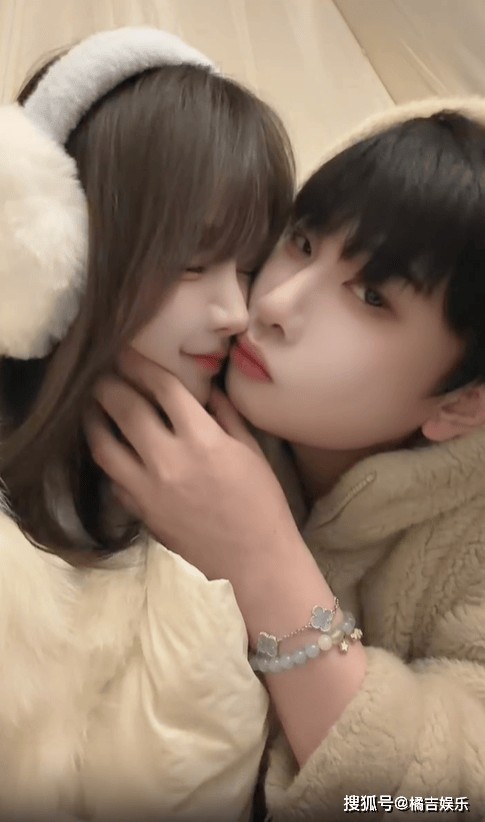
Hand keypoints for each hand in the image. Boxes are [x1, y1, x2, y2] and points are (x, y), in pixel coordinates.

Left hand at [84, 348, 305, 590]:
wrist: (254, 563)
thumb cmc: (261, 504)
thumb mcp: (250, 452)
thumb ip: (224, 416)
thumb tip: (204, 390)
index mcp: (201, 439)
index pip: (161, 388)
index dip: (140, 364)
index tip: (126, 352)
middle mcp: (168, 460)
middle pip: (124, 408)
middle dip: (108, 383)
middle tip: (100, 370)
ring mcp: (147, 489)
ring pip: (103, 444)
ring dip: (93, 418)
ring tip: (91, 405)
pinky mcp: (139, 512)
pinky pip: (113, 478)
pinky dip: (107, 458)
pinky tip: (108, 448)